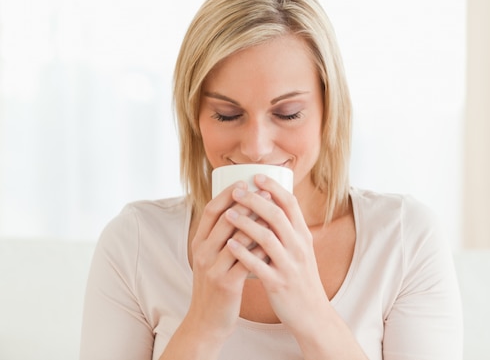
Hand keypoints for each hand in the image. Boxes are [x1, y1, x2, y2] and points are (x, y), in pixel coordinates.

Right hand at [184, 182, 269, 343]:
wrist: (207, 322)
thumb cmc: (216, 286)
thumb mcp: (211, 259)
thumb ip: (221, 237)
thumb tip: (242, 210)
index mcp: (198, 243)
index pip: (210, 210)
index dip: (227, 193)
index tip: (244, 181)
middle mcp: (203, 252)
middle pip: (225, 219)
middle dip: (247, 203)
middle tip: (266, 191)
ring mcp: (213, 268)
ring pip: (238, 238)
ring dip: (258, 222)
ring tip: (276, 211)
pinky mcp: (226, 284)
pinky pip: (247, 260)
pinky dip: (262, 248)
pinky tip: (277, 240)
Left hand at [224, 175, 329, 334]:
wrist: (312, 314)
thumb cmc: (301, 279)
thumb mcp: (301, 251)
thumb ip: (289, 230)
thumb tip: (271, 206)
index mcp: (303, 236)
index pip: (290, 204)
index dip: (273, 188)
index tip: (256, 176)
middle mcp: (299, 247)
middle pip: (277, 216)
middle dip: (255, 200)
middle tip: (236, 190)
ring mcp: (289, 265)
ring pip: (267, 238)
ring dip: (246, 223)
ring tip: (227, 214)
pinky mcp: (279, 283)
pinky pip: (259, 265)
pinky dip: (243, 253)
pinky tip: (229, 245)